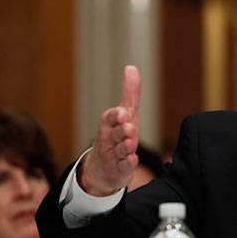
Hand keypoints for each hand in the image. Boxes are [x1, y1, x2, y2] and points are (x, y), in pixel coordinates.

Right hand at [80, 65, 140, 195]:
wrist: (103, 169)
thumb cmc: (117, 135)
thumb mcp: (125, 115)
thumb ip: (129, 93)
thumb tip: (131, 67)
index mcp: (109, 125)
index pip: (109, 118)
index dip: (115, 115)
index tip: (123, 111)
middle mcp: (109, 140)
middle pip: (114, 134)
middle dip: (121, 130)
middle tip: (129, 126)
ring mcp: (114, 156)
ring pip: (119, 151)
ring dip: (125, 146)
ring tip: (130, 143)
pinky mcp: (120, 170)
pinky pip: (123, 168)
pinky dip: (127, 164)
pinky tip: (133, 160)